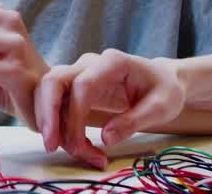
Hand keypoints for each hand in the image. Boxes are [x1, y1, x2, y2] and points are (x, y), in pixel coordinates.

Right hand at [34, 51, 183, 169]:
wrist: (162, 80)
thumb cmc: (164, 90)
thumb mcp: (161, 107)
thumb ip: (134, 121)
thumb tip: (106, 138)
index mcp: (112, 62)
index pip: (82, 85)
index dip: (75, 115)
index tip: (77, 143)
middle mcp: (89, 63)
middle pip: (53, 80)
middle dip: (47, 113)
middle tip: (50, 145)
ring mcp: (79, 72)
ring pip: (48, 91)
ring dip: (48, 120)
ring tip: (64, 148)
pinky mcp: (75, 86)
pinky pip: (57, 102)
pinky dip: (58, 123)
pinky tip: (72, 144)